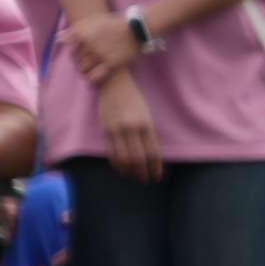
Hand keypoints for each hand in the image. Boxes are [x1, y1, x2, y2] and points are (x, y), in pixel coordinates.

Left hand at [64, 10, 141, 84]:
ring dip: (84, 69)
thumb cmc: (114, 23)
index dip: (74, 51)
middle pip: (76, 58)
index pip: (70, 48)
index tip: (79, 52)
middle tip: (85, 60)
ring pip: (83, 67)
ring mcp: (99, 54)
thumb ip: (74, 30)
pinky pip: (95, 75)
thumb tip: (58, 39)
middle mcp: (89, 44)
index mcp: (83, 32)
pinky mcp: (110, 63)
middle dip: (79, 60)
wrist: (137, 28)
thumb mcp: (93, 20)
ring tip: (89, 68)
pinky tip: (92, 76)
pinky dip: (91, 77)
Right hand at [99, 66, 162, 183]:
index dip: (156, 168)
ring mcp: (117, 130)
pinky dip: (117, 164)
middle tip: (147, 181)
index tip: (158, 177)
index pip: (153, 153)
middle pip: (138, 159)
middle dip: (143, 173)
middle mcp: (132, 128)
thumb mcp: (146, 115)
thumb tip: (152, 155)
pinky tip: (121, 169)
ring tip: (134, 177)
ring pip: (124, 158)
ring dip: (129, 171)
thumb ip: (148, 134)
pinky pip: (112, 153)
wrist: (115, 84)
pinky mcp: (106, 130)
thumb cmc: (134, 100)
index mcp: (146, 125)